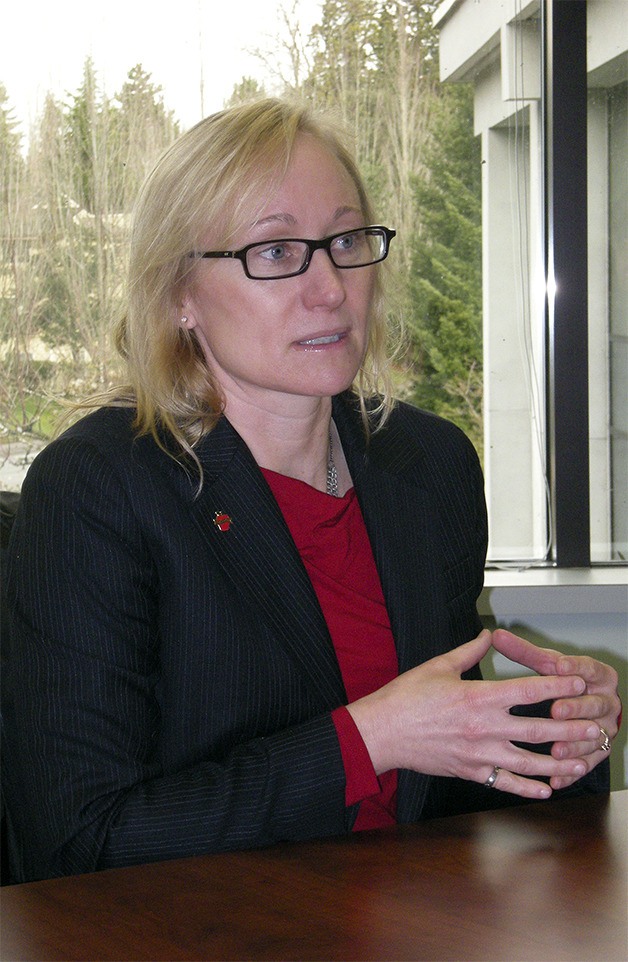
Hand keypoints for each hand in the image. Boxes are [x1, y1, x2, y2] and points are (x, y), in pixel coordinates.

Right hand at [347, 629, 600, 799]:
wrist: (382, 732)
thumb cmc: (406, 697)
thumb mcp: (439, 666)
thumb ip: (469, 652)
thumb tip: (488, 635)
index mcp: (479, 696)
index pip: (528, 689)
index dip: (557, 684)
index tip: (578, 682)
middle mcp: (485, 727)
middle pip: (539, 728)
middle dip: (571, 728)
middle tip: (596, 728)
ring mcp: (479, 753)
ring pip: (529, 761)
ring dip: (559, 763)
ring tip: (582, 762)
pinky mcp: (470, 772)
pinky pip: (506, 782)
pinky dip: (528, 788)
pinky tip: (547, 790)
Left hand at [491, 628, 620, 788]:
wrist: (590, 705)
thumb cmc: (561, 680)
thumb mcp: (547, 664)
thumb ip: (525, 652)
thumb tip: (495, 634)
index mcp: (597, 674)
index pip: (589, 667)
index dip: (575, 666)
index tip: (559, 665)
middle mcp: (606, 700)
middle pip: (593, 704)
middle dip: (575, 708)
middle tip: (556, 711)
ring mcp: (605, 727)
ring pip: (594, 738)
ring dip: (574, 745)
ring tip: (555, 751)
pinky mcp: (599, 751)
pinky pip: (588, 764)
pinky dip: (572, 772)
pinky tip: (555, 780)